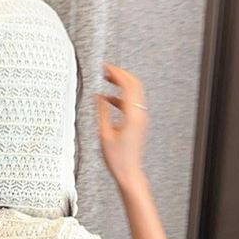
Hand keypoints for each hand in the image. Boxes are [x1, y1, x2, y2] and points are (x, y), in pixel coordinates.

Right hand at [95, 63, 147, 186]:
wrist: (128, 171)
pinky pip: (131, 102)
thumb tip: (98, 96)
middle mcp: (139, 114)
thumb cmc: (117, 158)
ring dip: (121, 84)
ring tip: (108, 79)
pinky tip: (108, 98)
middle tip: (107, 69)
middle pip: (134, 85)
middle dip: (121, 74)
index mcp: (132, 115)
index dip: (117, 73)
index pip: (127, 85)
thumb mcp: (104, 133)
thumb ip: (101, 111)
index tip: (106, 67)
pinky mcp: (138, 122)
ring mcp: (140, 118)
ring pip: (134, 92)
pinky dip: (120, 96)